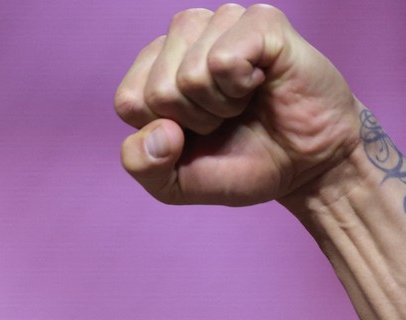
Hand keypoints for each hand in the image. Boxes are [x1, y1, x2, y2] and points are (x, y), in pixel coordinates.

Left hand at [115, 5, 359, 208]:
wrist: (305, 166)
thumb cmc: (239, 164)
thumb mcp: (174, 184)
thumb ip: (142, 166)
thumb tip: (159, 130)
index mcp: (154, 68)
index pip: (127, 100)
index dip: (161, 132)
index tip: (193, 133)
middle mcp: (184, 37)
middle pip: (157, 90)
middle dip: (193, 121)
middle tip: (225, 118)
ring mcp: (222, 22)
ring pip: (189, 74)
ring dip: (218, 105)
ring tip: (240, 101)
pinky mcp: (261, 22)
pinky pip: (223, 60)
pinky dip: (240, 88)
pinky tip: (258, 83)